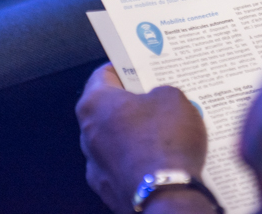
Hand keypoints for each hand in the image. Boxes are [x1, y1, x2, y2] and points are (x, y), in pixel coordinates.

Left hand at [76, 64, 207, 212]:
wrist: (168, 196)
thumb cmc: (165, 142)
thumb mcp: (174, 97)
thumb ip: (160, 91)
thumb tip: (158, 99)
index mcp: (95, 104)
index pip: (103, 74)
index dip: (126, 67)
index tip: (142, 65)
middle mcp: (87, 134)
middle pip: (110, 108)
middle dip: (135, 102)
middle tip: (161, 96)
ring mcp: (96, 166)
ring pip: (117, 139)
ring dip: (137, 133)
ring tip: (169, 130)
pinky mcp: (109, 189)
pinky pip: (125, 165)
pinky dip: (140, 159)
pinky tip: (164, 157)